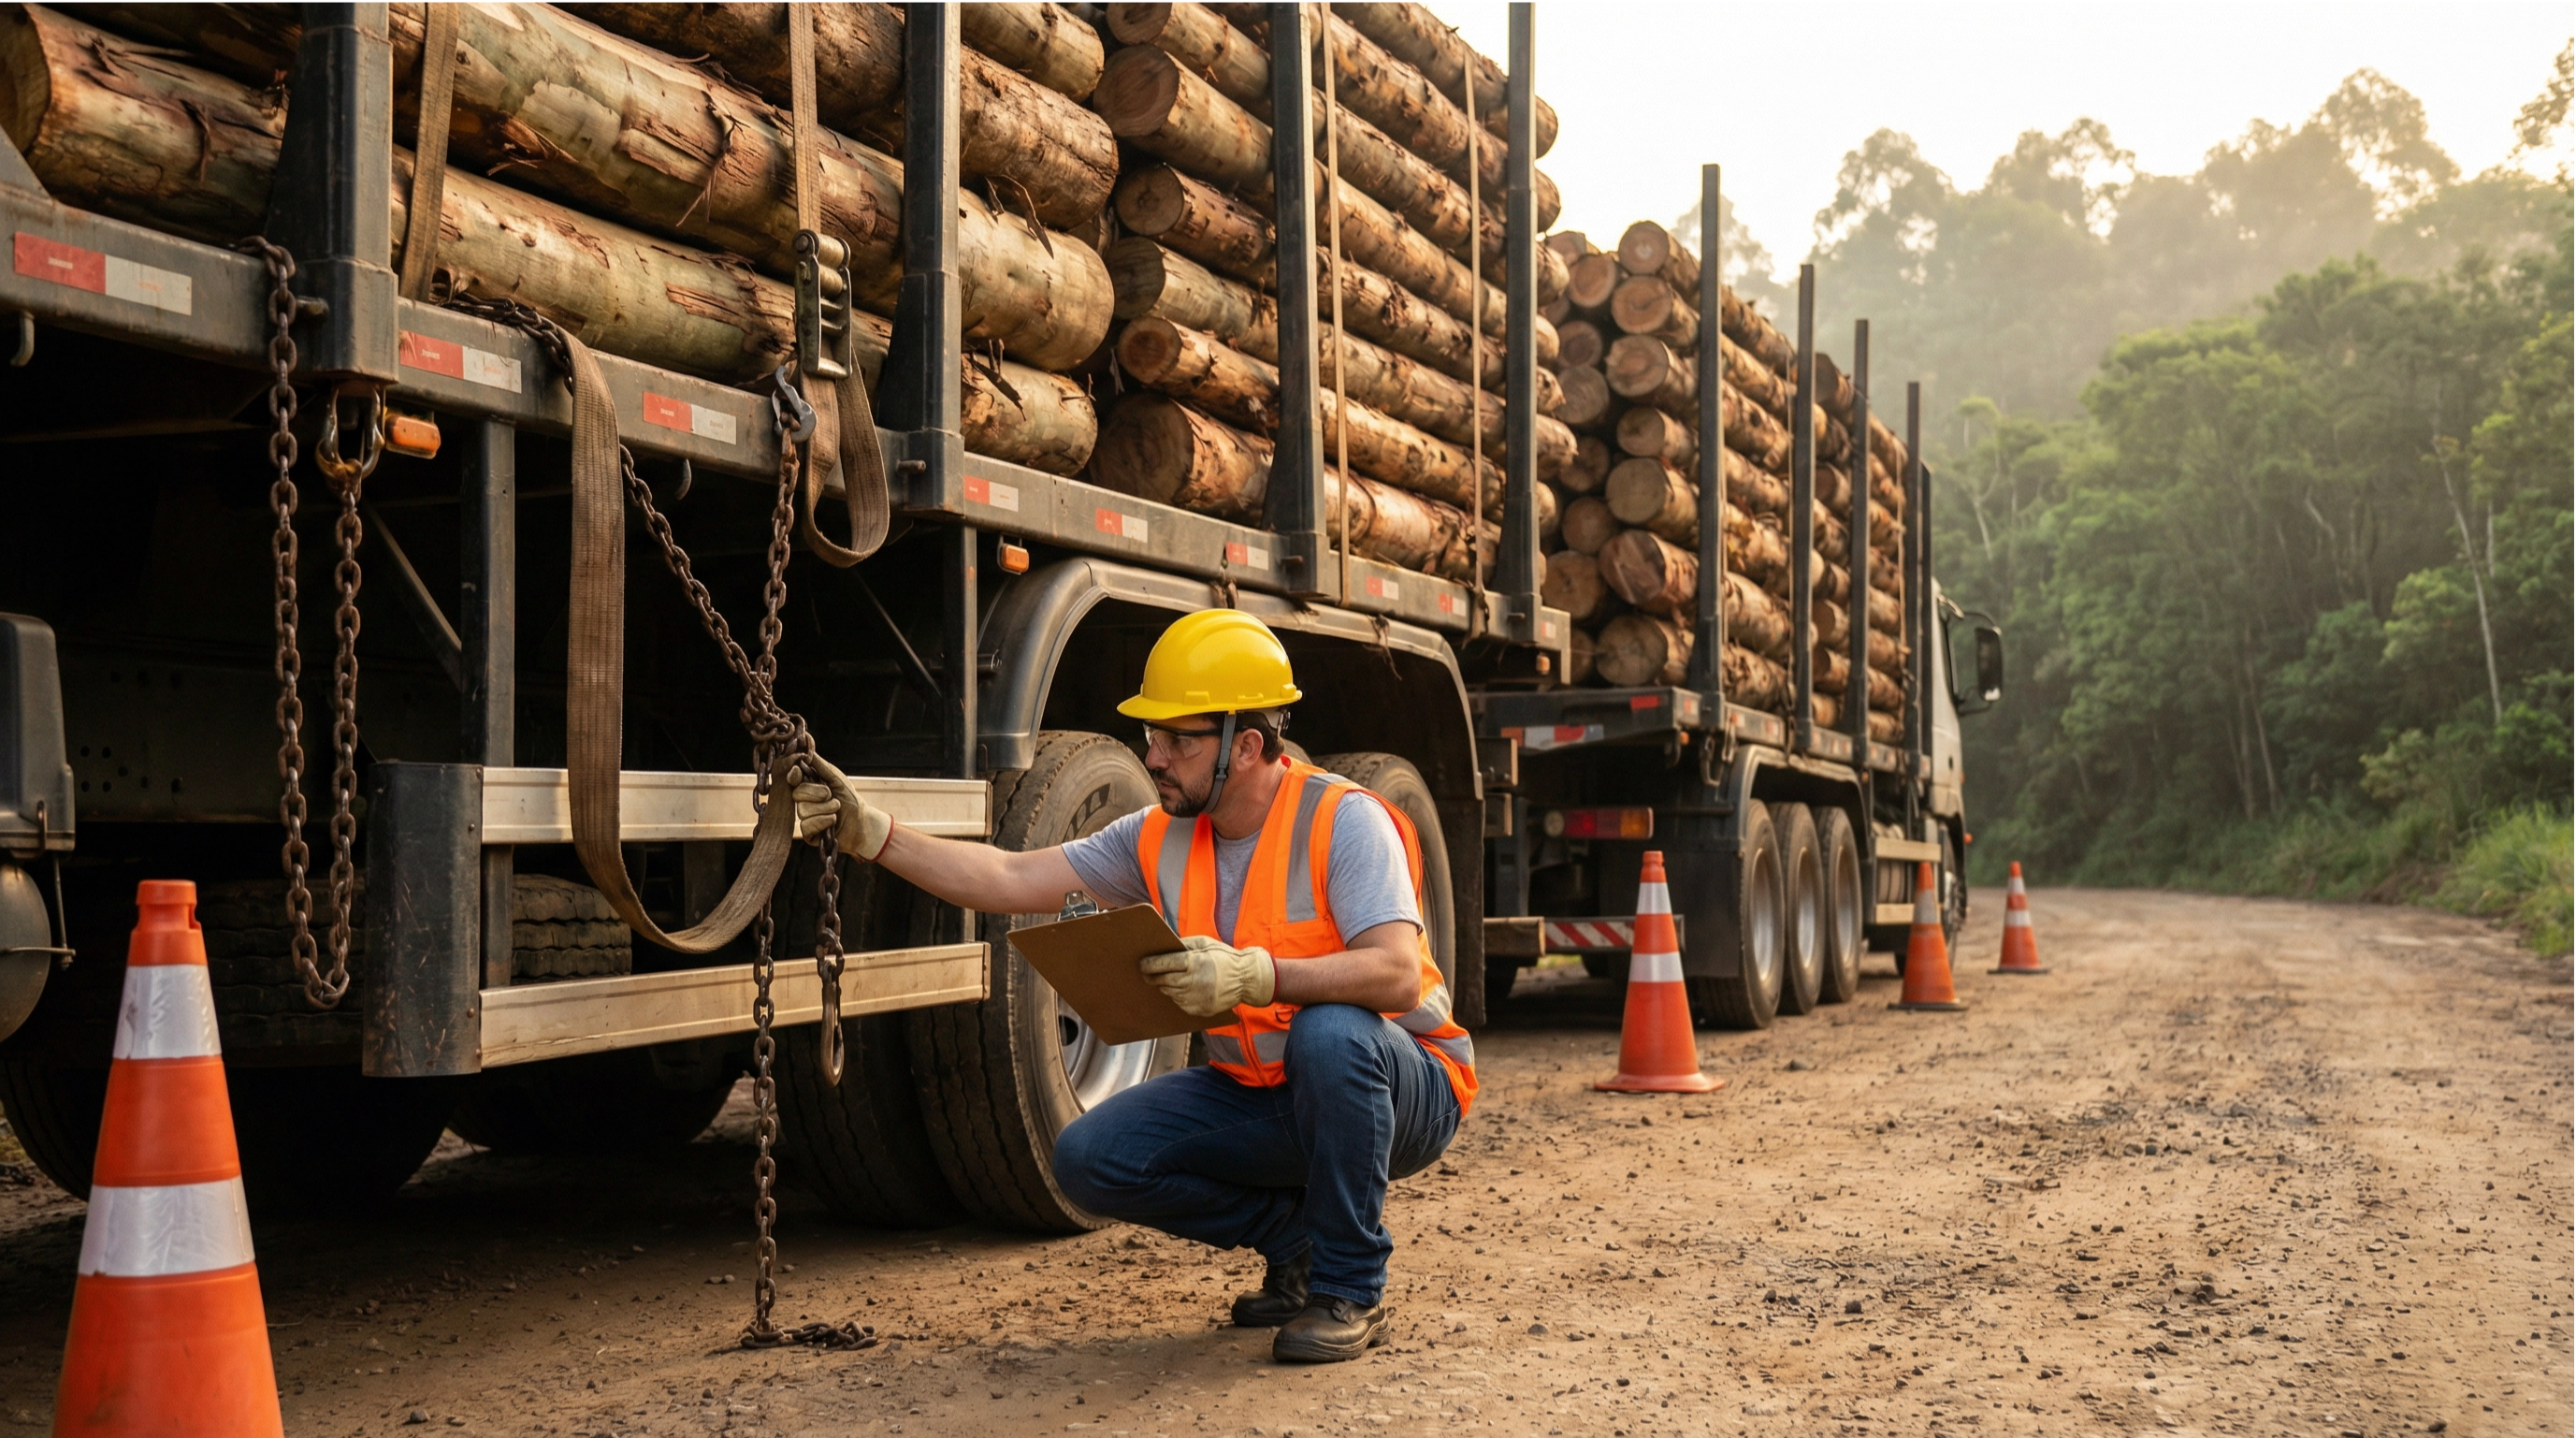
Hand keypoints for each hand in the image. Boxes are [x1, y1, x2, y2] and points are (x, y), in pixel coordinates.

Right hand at [791, 753, 891, 860]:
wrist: (863, 822)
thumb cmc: (850, 798)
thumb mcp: (835, 778)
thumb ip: (819, 764)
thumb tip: (806, 746)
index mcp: (808, 787)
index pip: (792, 779)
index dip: (793, 776)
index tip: (798, 772)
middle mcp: (804, 802)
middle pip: (797, 794)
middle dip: (817, 793)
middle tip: (831, 795)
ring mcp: (805, 818)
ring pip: (803, 811)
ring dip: (825, 809)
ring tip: (836, 809)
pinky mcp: (808, 834)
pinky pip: (806, 826)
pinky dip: (823, 821)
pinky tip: (833, 821)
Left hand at [1139, 936, 1276, 1018]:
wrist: (1246, 979)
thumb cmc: (1224, 958)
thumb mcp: (1205, 943)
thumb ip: (1183, 946)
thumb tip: (1163, 948)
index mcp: (1195, 962)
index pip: (1164, 964)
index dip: (1150, 964)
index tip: (1142, 964)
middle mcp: (1194, 982)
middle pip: (1163, 981)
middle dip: (1153, 977)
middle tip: (1146, 973)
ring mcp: (1196, 999)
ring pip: (1170, 993)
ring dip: (1165, 986)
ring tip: (1164, 979)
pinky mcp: (1199, 1010)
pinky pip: (1179, 1003)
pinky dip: (1177, 995)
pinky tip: (1181, 988)